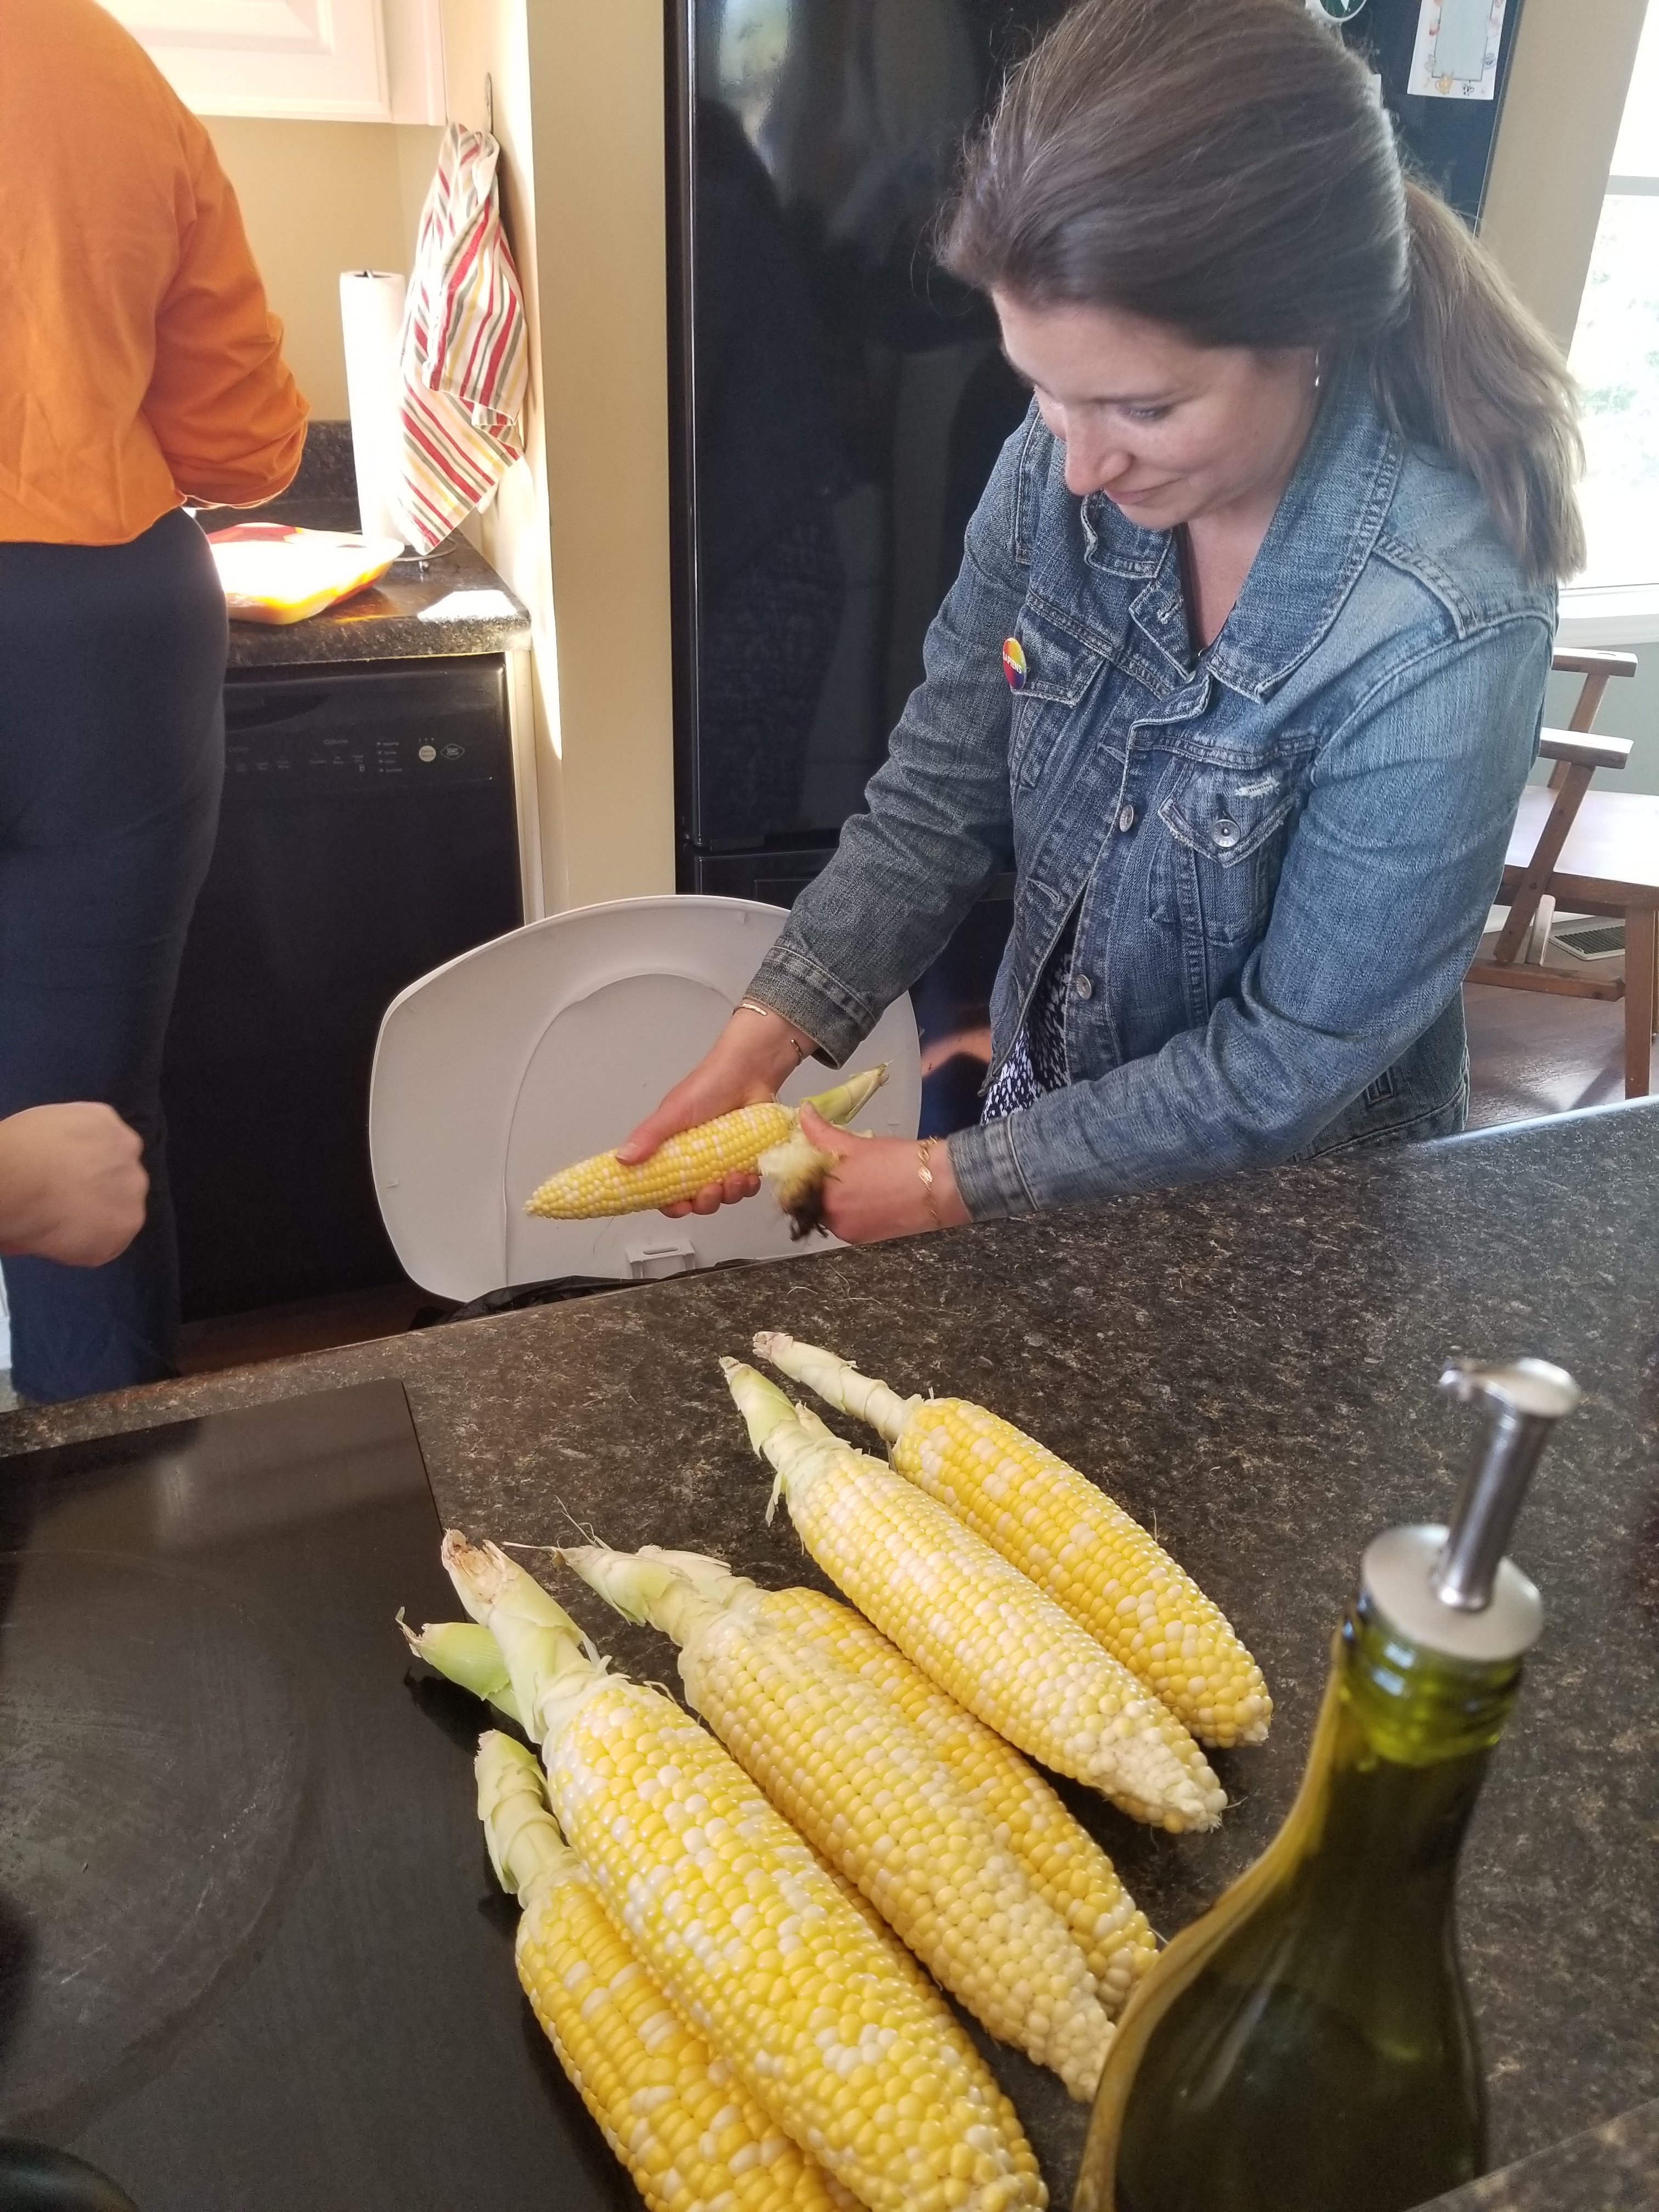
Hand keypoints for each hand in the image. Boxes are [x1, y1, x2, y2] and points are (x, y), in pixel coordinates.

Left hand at [0, 1104, 148, 1265]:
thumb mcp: (44, 1245)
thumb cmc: (22, 1221)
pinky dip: (80, 1127)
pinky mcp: (107, 1118)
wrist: (14, 1179)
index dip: (87, 1213)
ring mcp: (125, 1150)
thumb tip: (56, 1220)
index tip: (64, 1209)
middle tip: (59, 1181)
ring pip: (112, 1151)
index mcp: (123, 1228)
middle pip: (120, 1184)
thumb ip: (67, 1233)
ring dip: (92, 1152)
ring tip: (56, 1154)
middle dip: (95, 1182)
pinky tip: (55, 1134)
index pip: (114, 1221)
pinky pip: (96, 1123)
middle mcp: (136, 1191)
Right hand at [615, 1004, 818, 1217]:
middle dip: (705, 1202)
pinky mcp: (748, 1158)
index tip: (679, 1206)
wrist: (751, 1069)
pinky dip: (747, 1185)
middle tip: (711, 1189)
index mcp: (673, 1150)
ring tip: (735, 1177)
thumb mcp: (674, 1111)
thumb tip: (621, 1159)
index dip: (671, 1204)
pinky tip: (749, 1174)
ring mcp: (723, 1160)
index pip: (665, 1190)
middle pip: (696, 1199)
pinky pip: (746, 1186)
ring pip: (723, 1195)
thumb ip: (649, 1136)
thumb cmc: (709, 1085)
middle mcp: (697, 1159)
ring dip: (729, 1194)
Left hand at [795, 1104, 970, 1243]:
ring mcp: (852, 1235)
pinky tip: (874, 1199)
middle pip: (816, 1205)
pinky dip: (858, 1215)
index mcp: (823, 1194)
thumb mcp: (856, 1144)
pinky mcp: (869, 1243)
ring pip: (836, 1217)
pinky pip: (854, 1228)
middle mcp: (833, 1221)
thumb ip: (822, 1132)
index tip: (817, 1165)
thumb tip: (804, 1114)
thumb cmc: (900, 1162)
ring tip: (863, 1184)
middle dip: (825, 1189)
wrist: (940, 1185)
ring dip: (842, 1202)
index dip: (806, 1175)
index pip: (797, 1189)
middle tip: (845, 1173)